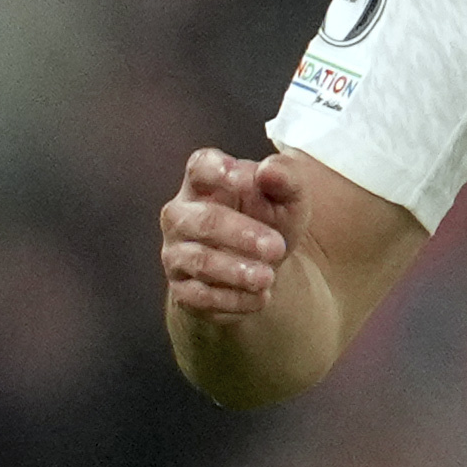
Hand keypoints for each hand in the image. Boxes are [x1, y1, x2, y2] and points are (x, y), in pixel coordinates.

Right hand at [161, 148, 297, 325]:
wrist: (264, 269)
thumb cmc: (270, 221)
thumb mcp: (289, 199)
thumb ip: (285, 179)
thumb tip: (269, 171)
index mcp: (205, 184)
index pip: (199, 167)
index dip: (215, 170)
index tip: (242, 179)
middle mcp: (182, 216)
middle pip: (202, 220)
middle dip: (240, 234)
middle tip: (277, 247)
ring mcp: (177, 253)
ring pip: (199, 261)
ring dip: (236, 271)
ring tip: (268, 277)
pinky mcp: (182, 290)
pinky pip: (201, 297)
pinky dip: (234, 299)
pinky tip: (261, 297)